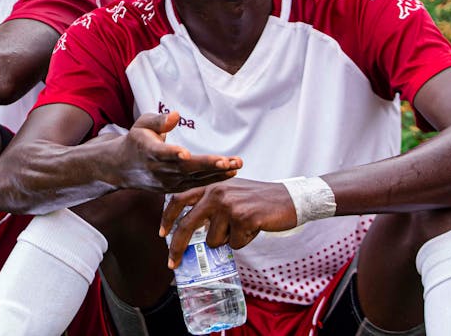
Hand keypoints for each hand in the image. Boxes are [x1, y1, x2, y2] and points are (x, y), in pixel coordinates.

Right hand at [114, 112, 241, 192]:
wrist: (122, 168)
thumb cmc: (136, 140)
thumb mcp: (142, 124)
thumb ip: (159, 120)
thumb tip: (176, 115)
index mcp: (148, 150)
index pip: (161, 152)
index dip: (172, 153)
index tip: (184, 154)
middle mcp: (158, 169)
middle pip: (184, 168)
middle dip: (206, 165)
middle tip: (227, 161)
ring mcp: (167, 181)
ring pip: (194, 178)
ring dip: (216, 172)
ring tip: (236, 165)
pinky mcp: (174, 188)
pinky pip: (196, 183)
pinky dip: (213, 178)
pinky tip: (230, 172)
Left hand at [159, 178, 297, 268]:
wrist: (289, 199)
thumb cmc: (258, 199)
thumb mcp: (231, 192)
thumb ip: (211, 205)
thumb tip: (192, 232)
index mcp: (211, 186)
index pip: (179, 199)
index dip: (167, 217)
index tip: (161, 233)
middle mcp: (216, 193)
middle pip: (187, 225)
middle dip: (177, 247)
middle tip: (173, 264)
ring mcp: (229, 205)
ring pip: (213, 240)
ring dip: (228, 240)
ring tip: (243, 226)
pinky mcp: (243, 218)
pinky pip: (234, 244)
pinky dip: (244, 242)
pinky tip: (254, 228)